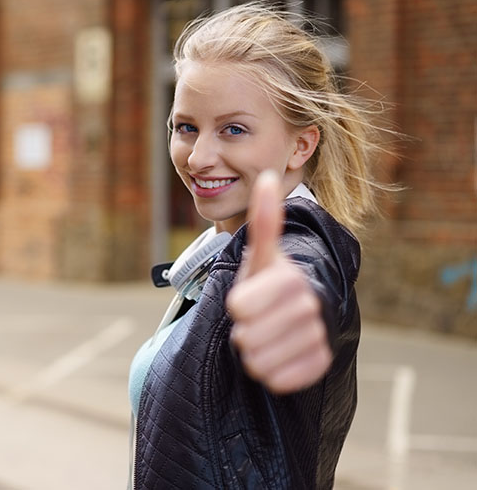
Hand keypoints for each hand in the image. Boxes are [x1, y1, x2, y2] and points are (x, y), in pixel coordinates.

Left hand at [226, 171, 331, 393]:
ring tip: (263, 336)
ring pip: (260, 362)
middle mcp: (311, 306)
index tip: (244, 299)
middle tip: (254, 321)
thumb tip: (266, 175)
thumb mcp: (261, 255)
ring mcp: (318, 336)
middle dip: (242, 332)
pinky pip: (280, 380)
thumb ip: (263, 221)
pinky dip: (270, 373)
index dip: (235, 307)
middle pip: (248, 338)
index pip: (240, 307)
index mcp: (291, 278)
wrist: (294, 313)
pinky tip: (277, 355)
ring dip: (253, 353)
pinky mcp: (320, 362)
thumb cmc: (267, 282)